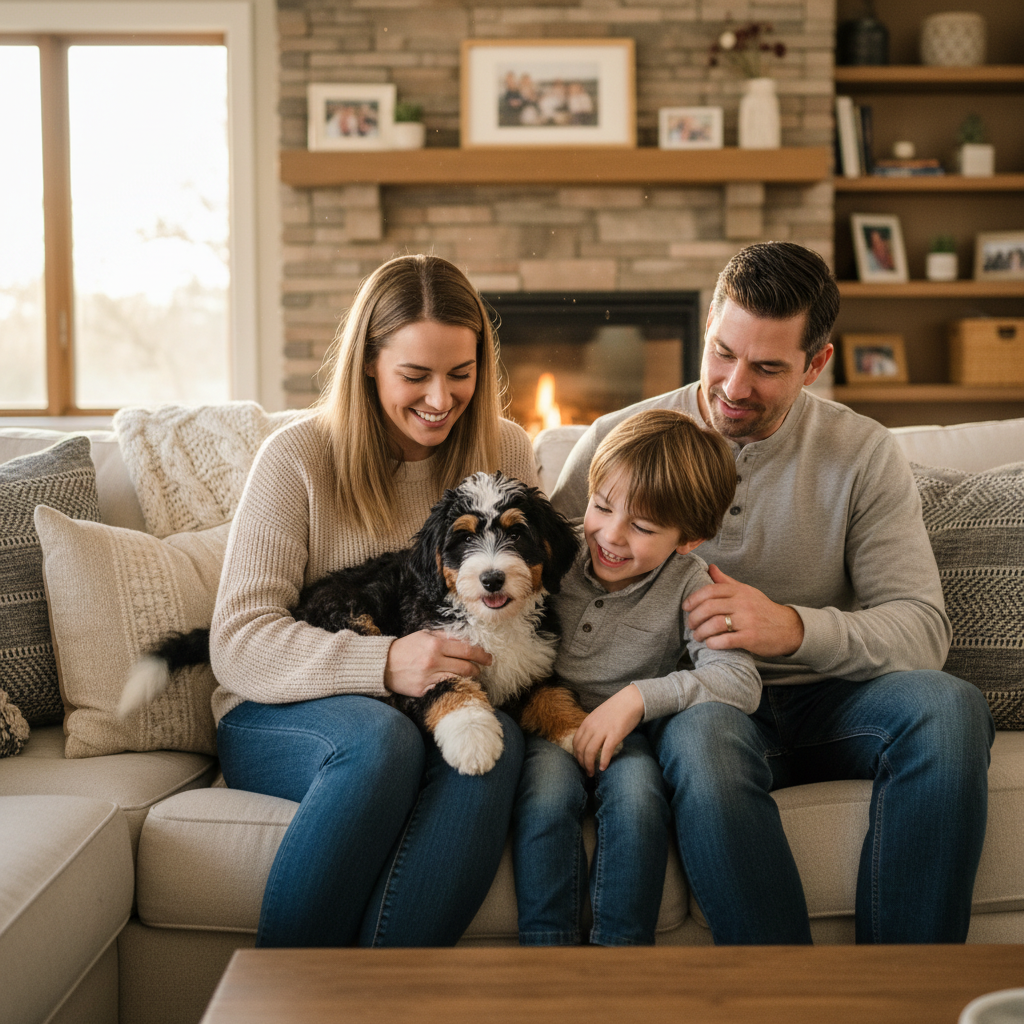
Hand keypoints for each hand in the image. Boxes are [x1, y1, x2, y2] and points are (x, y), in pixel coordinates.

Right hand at [383, 631, 491, 697]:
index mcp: (435, 645)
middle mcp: (434, 661)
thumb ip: (446, 636)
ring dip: (469, 678)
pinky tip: (460, 684)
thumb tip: (466, 639)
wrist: (383, 664)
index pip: (466, 649)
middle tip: (483, 667)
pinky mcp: (424, 690)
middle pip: (466, 666)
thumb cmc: (406, 647)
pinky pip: (446, 688)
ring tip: (473, 675)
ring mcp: (429, 677)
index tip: (488, 657)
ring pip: (458, 679)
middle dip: (478, 668)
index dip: (481, 654)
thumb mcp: (425, 635)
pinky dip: (455, 686)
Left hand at [572, 685, 643, 776]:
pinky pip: (605, 752)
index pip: (576, 742)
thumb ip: (592, 726)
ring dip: (589, 766)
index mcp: (587, 722)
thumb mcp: (598, 715)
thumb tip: (590, 740)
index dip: (577, 755)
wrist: (630, 700)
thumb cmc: (616, 709)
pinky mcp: (614, 735)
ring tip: (592, 773)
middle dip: (582, 763)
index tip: (581, 762)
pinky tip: (603, 768)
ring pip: (590, 753)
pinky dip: (603, 762)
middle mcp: (592, 727)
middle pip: (581, 749)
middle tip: (586, 771)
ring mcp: (602, 731)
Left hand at [682, 564, 803, 657]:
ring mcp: (747, 621)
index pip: (710, 590)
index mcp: (739, 591)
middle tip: (690, 625)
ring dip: (701, 632)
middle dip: (694, 617)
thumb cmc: (763, 609)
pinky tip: (710, 644)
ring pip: (715, 624)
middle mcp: (743, 604)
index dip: (693, 599)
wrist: (788, 628)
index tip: (686, 607)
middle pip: (709, 607)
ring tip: (697, 636)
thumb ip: (726, 581)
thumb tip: (710, 567)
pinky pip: (726, 640)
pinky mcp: (751, 637)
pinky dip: (713, 643)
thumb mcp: (747, 591)